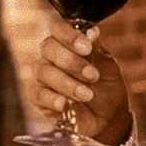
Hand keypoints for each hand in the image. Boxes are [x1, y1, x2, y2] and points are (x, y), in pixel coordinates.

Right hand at [32, 18, 132, 145]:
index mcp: (67, 43)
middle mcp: (51, 56)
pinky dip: (52, 98)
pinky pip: (38, 93)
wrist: (108, 117)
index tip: (86, 48)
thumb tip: (91, 32)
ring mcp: (42, 76)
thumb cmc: (106, 87)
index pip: (59, 29)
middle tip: (92, 76)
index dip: (70, 36)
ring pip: (45, 72)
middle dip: (72, 62)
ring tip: (87, 95)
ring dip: (68, 83)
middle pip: (49, 48)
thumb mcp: (107, 66)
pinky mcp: (37, 97)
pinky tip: (64, 103)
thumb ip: (96, 49)